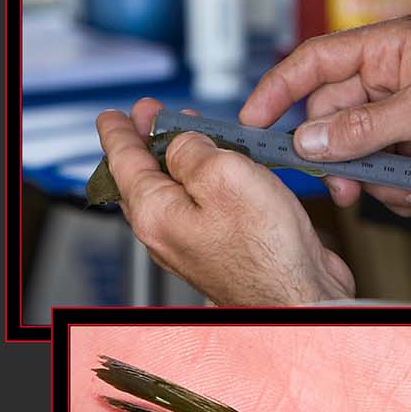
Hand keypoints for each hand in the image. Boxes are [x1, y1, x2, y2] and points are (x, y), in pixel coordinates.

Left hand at [94, 101, 355, 304]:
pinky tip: (221, 169)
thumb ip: (193, 150)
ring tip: (191, 133)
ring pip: (173, 191)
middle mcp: (167, 233)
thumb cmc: (266, 251)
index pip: (123, 161)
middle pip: (143, 177)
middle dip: (147, 140)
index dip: (118, 131)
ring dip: (179, 158)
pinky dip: (203, 180)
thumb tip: (183, 142)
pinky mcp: (220, 249)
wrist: (299, 296)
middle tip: (151, 115)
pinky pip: (199, 206)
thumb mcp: (224, 176)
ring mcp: (192, 243)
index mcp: (155, 213)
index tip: (111, 117)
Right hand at [241, 21, 410, 213]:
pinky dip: (403, 191)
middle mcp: (388, 80)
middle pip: (330, 119)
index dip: (278, 89)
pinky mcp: (410, 152)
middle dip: (342, 157)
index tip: (252, 121)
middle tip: (349, 185)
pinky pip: (382, 177)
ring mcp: (398, 119)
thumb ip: (364, 126)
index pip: (314, 61)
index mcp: (388, 50)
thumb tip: (311, 140)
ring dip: (382, 180)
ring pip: (355, 156)